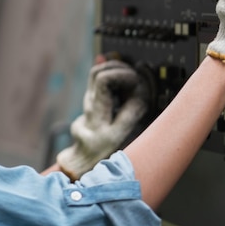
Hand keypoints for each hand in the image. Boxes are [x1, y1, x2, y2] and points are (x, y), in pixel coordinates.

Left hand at [56, 60, 148, 180]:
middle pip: (98, 72)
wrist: (84, 157)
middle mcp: (90, 102)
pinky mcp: (92, 99)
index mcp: (97, 110)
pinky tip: (126, 81)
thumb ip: (131, 112)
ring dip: (116, 71)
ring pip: (97, 74)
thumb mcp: (121, 136)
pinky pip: (100, 81)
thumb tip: (141, 90)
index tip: (136, 80)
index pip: (103, 79)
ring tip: (133, 78)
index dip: (122, 74)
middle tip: (136, 76)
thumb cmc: (103, 150)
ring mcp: (89, 100)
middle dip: (119, 68)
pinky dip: (114, 76)